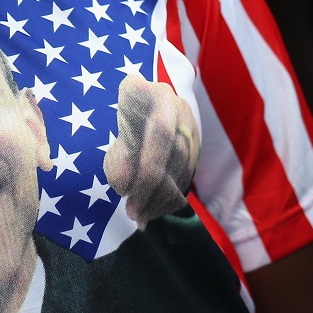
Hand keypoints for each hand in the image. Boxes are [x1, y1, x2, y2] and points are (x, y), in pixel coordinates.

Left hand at [105, 74, 201, 225]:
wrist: (144, 101)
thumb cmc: (123, 114)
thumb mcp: (116, 128)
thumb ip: (120, 152)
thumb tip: (124, 183)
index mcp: (156, 94)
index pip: (159, 135)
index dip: (146, 168)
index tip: (124, 193)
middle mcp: (178, 107)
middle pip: (174, 155)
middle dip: (154, 190)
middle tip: (133, 215)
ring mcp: (191, 125)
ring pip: (184, 167)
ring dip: (163, 198)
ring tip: (141, 218)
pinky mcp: (196, 143)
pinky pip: (188, 173)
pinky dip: (172, 196)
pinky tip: (156, 210)